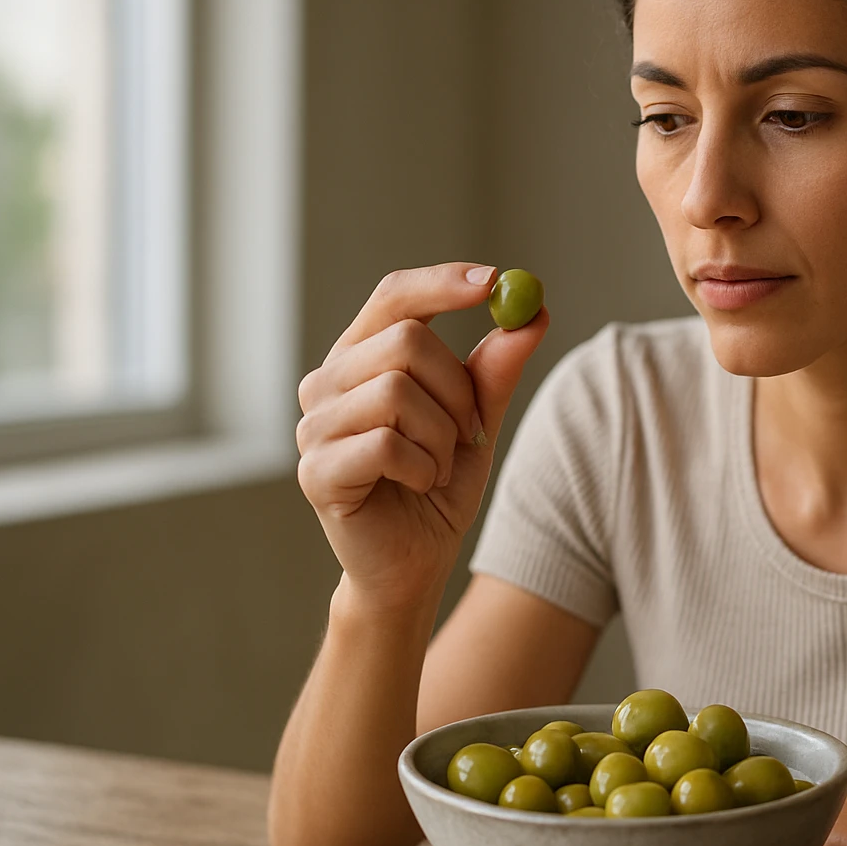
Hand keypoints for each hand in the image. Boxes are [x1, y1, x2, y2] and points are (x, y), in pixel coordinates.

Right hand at [295, 263, 548, 611]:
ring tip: (437, 466)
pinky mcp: (316, 471)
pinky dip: (423, 467)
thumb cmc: (437, 486)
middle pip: (406, 340)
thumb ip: (496, 369)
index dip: (441, 284)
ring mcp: (313, 427)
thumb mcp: (476, 421)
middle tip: (469, 430)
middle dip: (458, 388)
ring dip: (442, 436)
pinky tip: (418, 485)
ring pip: (399, 392)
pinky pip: (388, 444)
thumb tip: (533, 312)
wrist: (415, 564)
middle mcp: (326, 383)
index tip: (494, 281)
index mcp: (361, 358)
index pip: (394, 296)